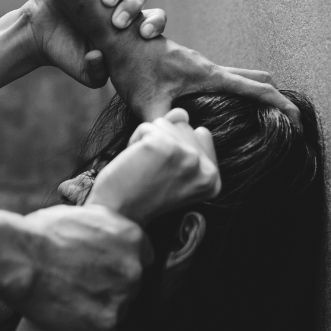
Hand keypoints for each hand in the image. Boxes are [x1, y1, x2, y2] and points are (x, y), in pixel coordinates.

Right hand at [16, 204, 150, 330]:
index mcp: (133, 239)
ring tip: (70, 300)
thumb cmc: (41, 233)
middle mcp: (134, 270)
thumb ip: (108, 226)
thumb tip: (111, 234)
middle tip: (80, 284)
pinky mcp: (105, 327)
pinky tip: (69, 317)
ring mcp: (121, 300)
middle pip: (131, 285)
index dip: (119, 263)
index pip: (141, 257)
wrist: (19, 260)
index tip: (101, 267)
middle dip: (110, 286)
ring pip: (119, 310)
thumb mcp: (84, 213)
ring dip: (100, 308)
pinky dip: (89, 330)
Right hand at [19, 0, 166, 87]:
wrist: (38, 37)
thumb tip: (100, 56)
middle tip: (118, 22)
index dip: (154, 24)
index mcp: (128, 29)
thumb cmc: (66, 55)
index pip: (153, 21)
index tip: (145, 34)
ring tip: (104, 0)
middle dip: (133, 6)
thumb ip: (97, 72)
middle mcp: (119, 7)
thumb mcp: (84, 73)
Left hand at [86, 108, 219, 225]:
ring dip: (146, 142)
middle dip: (161, 143)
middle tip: (152, 175)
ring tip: (143, 170)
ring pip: (164, 124)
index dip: (175, 149)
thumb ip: (184, 138)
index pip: (200, 135)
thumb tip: (182, 111)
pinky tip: (134, 166)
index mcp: (213, 180)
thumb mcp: (174, 170)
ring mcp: (187, 155)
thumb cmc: (141, 196)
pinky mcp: (164, 145)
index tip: (164, 176)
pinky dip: (134, 143)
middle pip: (183, 127)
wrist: (118, 218)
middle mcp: (206, 169)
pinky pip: (146, 127)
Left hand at [106, 37, 300, 123]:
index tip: (298, 123)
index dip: (282, 107)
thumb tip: (175, 151)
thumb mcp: (147, 104)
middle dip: (277, 101)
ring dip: (257, 96)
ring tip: (265, 123)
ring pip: (242, 78)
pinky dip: (239, 95)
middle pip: (257, 80)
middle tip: (288, 124)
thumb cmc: (134, 69)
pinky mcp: (192, 69)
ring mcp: (203, 67)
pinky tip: (230, 114)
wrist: (120, 39)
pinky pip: (226, 81)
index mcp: (209, 77)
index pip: (257, 90)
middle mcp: (211, 69)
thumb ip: (162, 128)